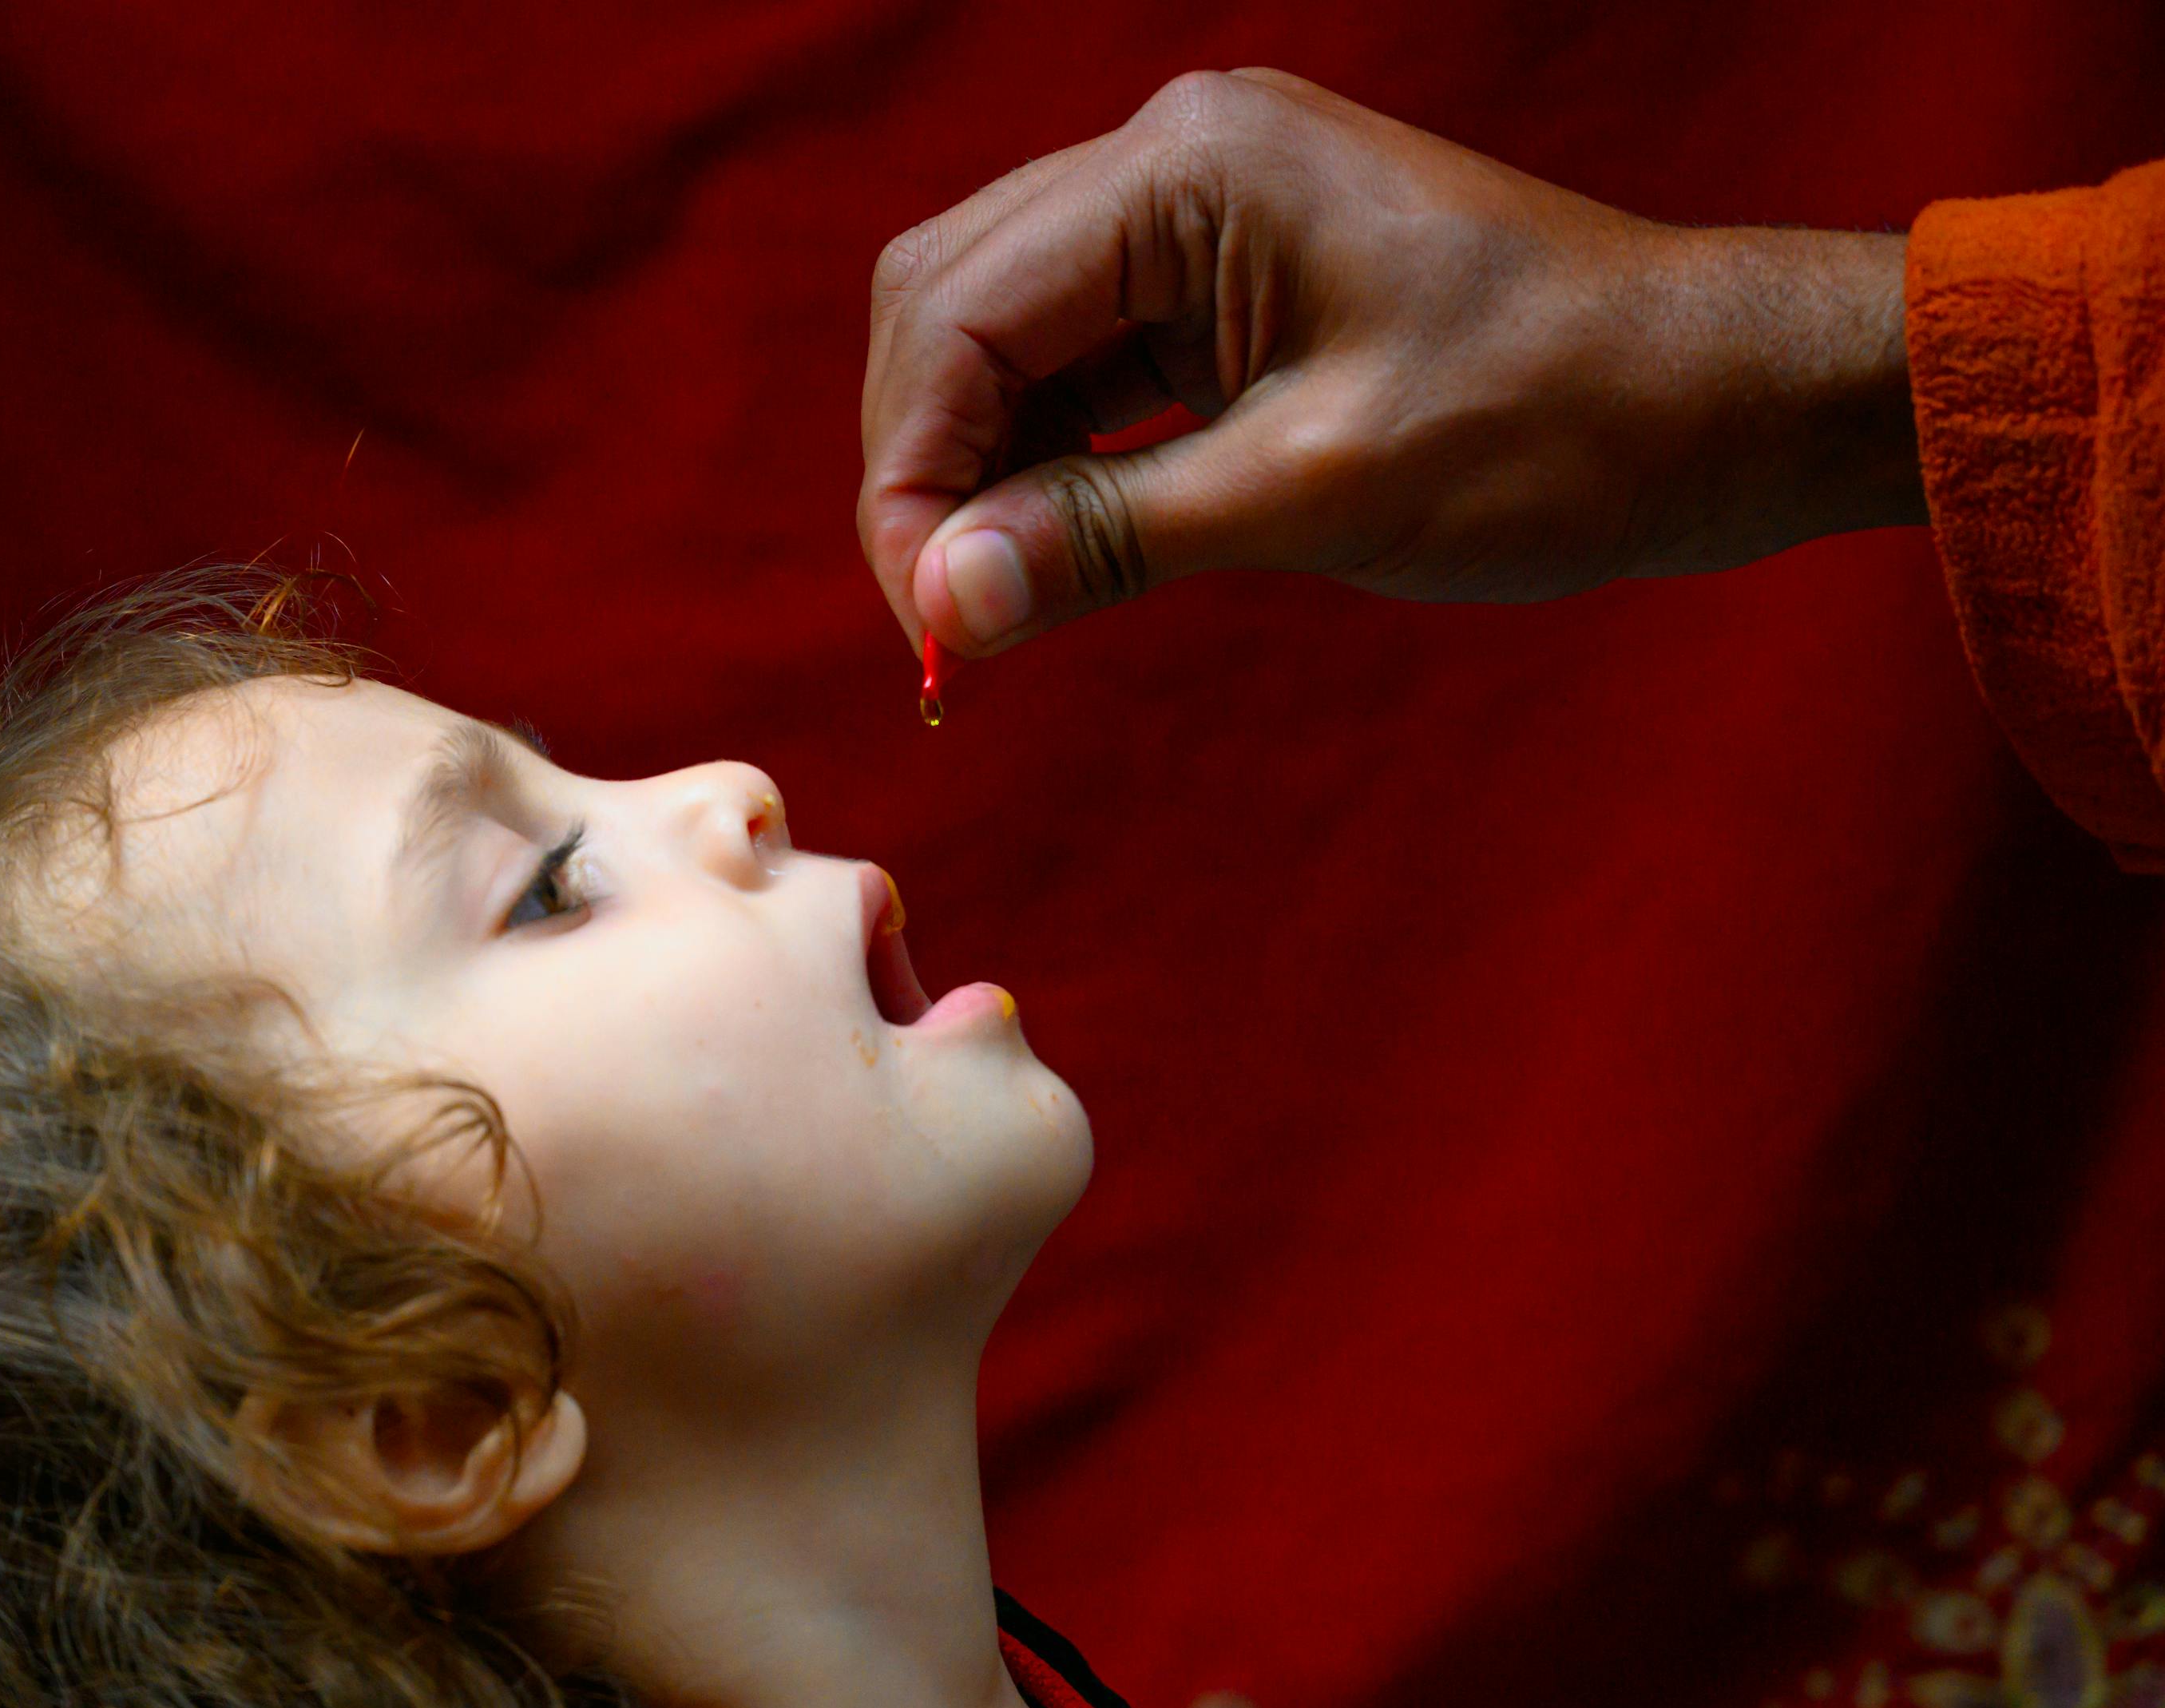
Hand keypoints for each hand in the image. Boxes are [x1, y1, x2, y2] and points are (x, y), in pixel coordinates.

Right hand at [858, 69, 1924, 658]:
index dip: (910, 476)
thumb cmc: (1559, 424)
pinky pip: (1079, 366)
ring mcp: (1200, 216)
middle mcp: (1176, 162)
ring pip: (998, 338)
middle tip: (950, 621)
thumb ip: (1113, 537)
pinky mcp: (1226, 284)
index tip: (929, 621)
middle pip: (946, 304)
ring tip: (996, 603)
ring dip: (976, 470)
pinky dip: (1046, 463)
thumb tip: (947, 604)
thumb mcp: (1321, 491)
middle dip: (923, 466)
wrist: (1721, 403)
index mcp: (1193, 170)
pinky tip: (1054, 553)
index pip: (957, 312)